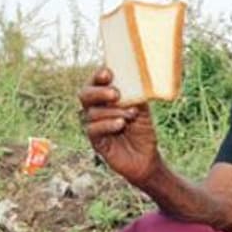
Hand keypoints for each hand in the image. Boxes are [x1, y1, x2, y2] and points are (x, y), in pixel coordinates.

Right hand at [78, 68, 162, 186]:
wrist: (146, 158)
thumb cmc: (142, 131)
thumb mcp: (142, 110)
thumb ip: (136, 96)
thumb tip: (134, 81)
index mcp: (105, 98)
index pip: (96, 82)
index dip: (98, 76)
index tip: (108, 73)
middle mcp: (96, 109)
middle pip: (85, 95)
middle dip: (99, 92)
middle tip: (116, 94)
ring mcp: (94, 125)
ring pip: (92, 112)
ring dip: (113, 111)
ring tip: (131, 115)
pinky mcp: (95, 141)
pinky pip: (93, 129)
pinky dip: (107, 124)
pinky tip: (120, 124)